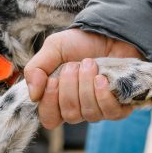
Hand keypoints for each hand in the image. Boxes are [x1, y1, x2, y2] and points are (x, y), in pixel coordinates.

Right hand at [25, 29, 142, 128]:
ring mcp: (99, 110)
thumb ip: (36, 69)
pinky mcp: (119, 107)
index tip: (53, 80)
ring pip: (89, 113)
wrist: (110, 33)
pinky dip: (103, 94)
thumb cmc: (81, 43)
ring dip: (87, 85)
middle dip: (70, 87)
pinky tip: (102, 78)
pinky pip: (109, 112)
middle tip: (74, 65)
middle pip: (69, 115)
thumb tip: (33, 95)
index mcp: (59, 100)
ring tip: (90, 64)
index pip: (49, 119)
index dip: (50, 102)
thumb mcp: (53, 48)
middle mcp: (79, 109)